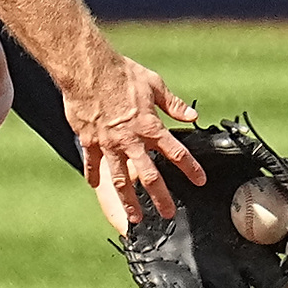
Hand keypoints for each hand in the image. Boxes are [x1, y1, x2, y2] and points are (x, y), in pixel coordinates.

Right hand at [64, 56, 202, 224]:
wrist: (88, 70)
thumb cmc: (121, 74)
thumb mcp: (154, 84)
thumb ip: (173, 104)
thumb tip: (192, 114)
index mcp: (150, 127)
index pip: (176, 152)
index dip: (190, 168)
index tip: (200, 180)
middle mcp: (131, 141)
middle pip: (150, 176)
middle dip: (160, 198)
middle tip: (167, 213)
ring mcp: (109, 144)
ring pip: (120, 179)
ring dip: (128, 200)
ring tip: (134, 216)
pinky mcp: (89, 141)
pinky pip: (92, 163)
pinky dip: (93, 174)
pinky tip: (95, 185)